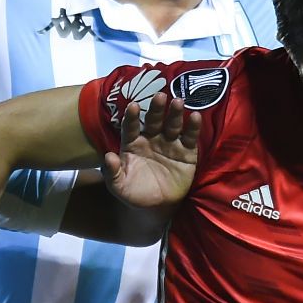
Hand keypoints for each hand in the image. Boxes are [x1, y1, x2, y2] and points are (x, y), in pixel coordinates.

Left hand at [105, 91, 199, 209]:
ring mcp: (170, 143)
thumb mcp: (119, 186)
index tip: (133, 106)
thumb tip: (108, 157)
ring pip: (172, 125)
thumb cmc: (134, 193)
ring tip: (178, 101)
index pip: (131, 127)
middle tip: (160, 96)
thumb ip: (112, 172)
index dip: (132, 117)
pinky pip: (189, 137)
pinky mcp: (187, 152)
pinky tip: (195, 116)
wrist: (157, 207)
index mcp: (133, 144)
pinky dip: (193, 127)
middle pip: (154, 120)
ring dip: (175, 113)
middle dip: (156, 109)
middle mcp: (151, 139)